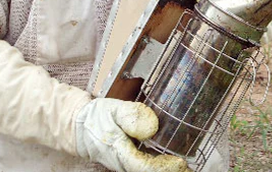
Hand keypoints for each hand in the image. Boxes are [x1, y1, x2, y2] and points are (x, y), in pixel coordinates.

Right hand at [75, 98, 189, 171]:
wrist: (78, 126)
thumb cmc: (96, 117)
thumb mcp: (113, 110)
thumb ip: (132, 116)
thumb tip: (152, 127)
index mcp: (120, 152)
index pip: (147, 167)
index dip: (166, 167)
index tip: (182, 163)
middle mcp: (124, 163)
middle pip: (151, 171)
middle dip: (171, 170)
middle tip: (190, 167)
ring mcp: (126, 163)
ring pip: (149, 169)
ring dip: (167, 167)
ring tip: (186, 164)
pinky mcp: (128, 158)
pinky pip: (146, 164)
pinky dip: (160, 162)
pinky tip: (172, 157)